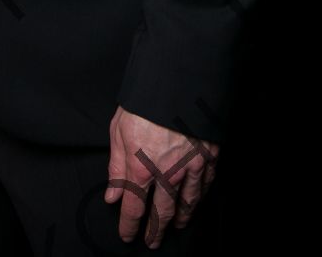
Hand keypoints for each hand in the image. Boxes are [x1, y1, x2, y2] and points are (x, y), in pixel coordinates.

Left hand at [104, 106, 217, 247]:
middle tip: (152, 241)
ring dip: (181, 218)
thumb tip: (112, 195)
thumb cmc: (144, 101)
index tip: (127, 236)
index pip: (134, 208)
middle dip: (155, 230)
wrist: (178, 80)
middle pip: (162, 213)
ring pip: (187, 203)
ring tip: (177, 227)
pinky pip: (205, 185)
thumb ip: (116, 167)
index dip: (129, 226)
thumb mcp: (118, 131)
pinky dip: (200, 198)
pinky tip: (197, 202)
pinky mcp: (209, 156)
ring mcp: (191, 167)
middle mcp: (167, 174)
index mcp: (141, 169)